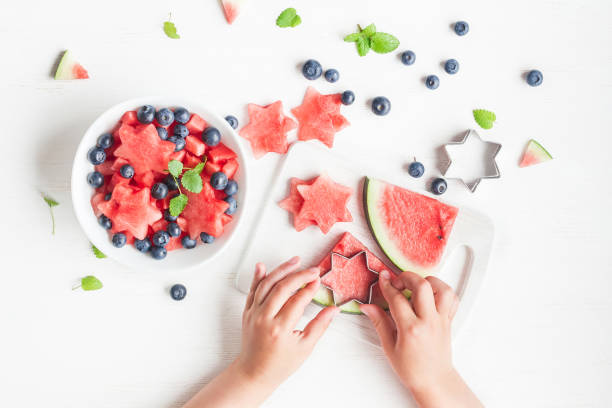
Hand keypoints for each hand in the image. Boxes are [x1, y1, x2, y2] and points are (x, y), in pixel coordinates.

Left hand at [183, 257, 338, 407]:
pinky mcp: (247, 312)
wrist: (254, 372)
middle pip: (282, 288)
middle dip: (300, 275)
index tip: (318, 282)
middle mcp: (264, 318)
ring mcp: (253, 314)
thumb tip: (333, 310)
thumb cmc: (279, 364)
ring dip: (281, 270)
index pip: (297, 301)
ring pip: (266, 284)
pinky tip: (263, 266)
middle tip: (313, 270)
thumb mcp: (305, 348)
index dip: (309, 289)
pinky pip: (252, 290)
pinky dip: (258, 277)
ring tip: (295, 261)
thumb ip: (320, 326)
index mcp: (280, 329)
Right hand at [361, 270, 481, 407]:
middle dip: (407, 277)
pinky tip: (430, 295)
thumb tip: (367, 307)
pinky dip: (442, 291)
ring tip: (415, 286)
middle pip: (422, 286)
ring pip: (442, 289)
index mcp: (411, 329)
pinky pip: (452, 299)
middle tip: (398, 282)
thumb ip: (379, 322)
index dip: (387, 285)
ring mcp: (441, 320)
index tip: (382, 278)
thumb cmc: (412, 369)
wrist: (434, 381)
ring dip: (428, 282)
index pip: (397, 298)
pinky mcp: (449, 321)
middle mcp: (428, 322)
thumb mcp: (389, 347)